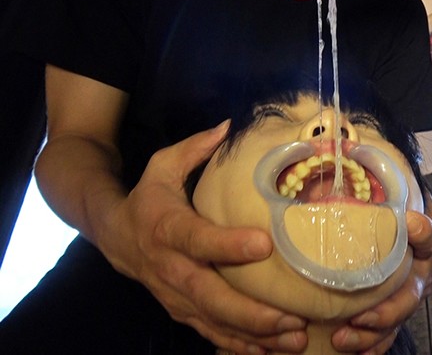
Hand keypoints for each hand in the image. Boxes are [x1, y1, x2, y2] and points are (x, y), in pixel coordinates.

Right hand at [98, 121, 307, 353]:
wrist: (113, 235)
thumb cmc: (148, 197)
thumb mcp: (162, 165)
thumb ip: (194, 148)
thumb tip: (228, 124)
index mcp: (168, 228)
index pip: (198, 239)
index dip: (227, 245)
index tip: (263, 244)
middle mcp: (171, 268)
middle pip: (210, 296)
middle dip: (251, 312)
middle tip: (290, 318)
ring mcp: (176, 296)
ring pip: (214, 323)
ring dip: (254, 336)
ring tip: (294, 339)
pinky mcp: (182, 311)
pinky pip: (211, 334)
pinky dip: (239, 347)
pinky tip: (271, 352)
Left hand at [331, 194, 431, 353]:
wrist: (430, 244)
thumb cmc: (411, 216)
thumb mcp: (406, 195)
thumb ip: (385, 185)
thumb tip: (347, 153)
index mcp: (429, 242)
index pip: (430, 237)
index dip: (422, 233)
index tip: (410, 222)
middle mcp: (424, 273)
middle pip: (411, 295)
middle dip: (386, 309)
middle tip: (361, 314)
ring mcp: (413, 295)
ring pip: (397, 319)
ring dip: (371, 332)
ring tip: (342, 336)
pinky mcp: (400, 311)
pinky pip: (389, 333)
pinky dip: (373, 344)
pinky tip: (355, 351)